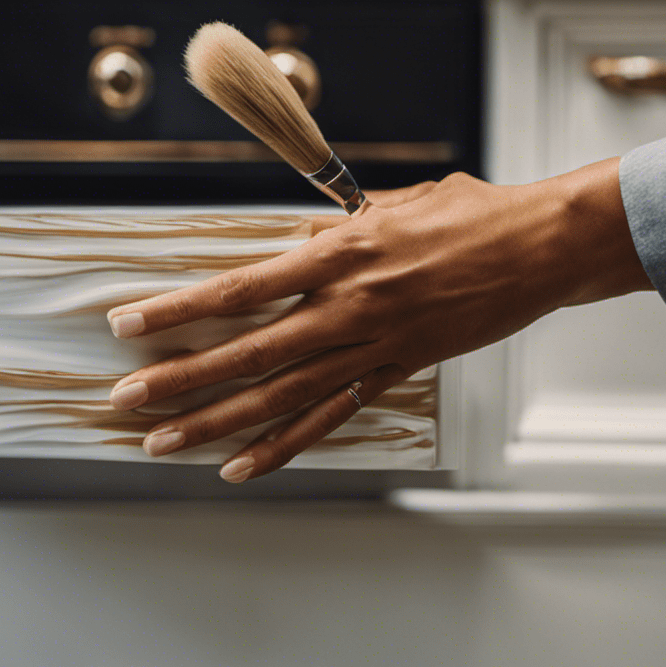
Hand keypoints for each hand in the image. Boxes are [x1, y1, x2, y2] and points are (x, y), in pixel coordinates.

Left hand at [106, 161, 651, 481]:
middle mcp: (349, 306)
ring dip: (217, 421)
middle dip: (180, 378)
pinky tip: (242, 463)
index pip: (240, 289)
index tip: (129, 324)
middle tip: (126, 399)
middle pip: (249, 353)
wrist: (539, 248)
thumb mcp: (392, 203)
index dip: (179, 309)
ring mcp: (374, 346)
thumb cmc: (469, 215)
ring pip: (282, 395)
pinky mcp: (398, 371)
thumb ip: (335, 232)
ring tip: (164, 441)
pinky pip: (333, 416)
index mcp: (342, 254)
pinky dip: (285, 444)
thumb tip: (295, 249)